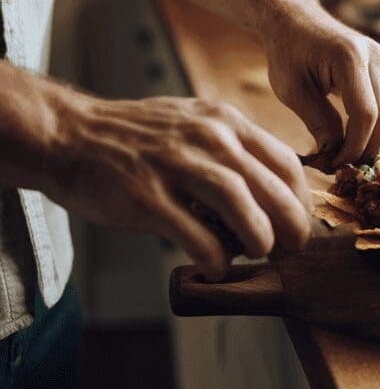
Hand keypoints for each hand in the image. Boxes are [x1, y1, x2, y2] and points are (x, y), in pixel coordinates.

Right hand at [46, 91, 312, 279]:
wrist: (69, 135)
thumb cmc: (135, 137)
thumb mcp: (193, 121)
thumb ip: (230, 147)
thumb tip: (270, 189)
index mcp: (223, 121)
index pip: (285, 161)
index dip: (301, 199)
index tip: (300, 221)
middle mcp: (206, 138)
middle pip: (271, 187)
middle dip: (291, 225)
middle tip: (291, 248)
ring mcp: (175, 166)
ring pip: (240, 206)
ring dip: (259, 239)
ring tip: (258, 255)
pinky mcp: (147, 197)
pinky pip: (196, 234)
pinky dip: (215, 257)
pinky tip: (216, 267)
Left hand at [262, 0, 379, 168]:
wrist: (293, 19)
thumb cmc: (286, 53)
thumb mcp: (292, 91)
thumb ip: (319, 122)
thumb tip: (337, 157)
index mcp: (349, 58)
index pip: (365, 115)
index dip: (354, 146)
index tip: (337, 165)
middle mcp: (373, 57)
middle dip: (367, 149)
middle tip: (345, 169)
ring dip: (372, 141)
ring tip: (348, 158)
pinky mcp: (379, 67)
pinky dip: (373, 127)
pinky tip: (356, 142)